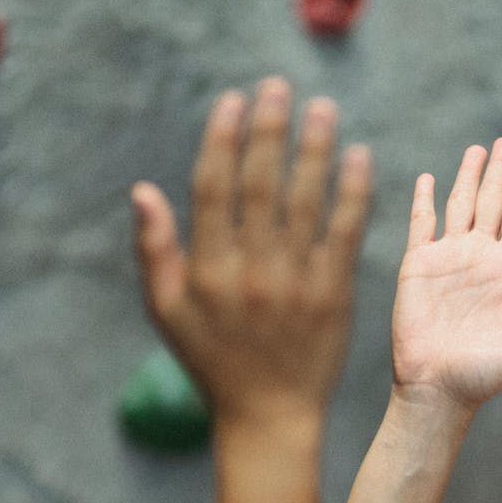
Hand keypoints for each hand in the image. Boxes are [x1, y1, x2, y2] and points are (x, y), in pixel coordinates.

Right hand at [132, 78, 372, 432]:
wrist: (269, 416)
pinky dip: (353, 194)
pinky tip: (358, 156)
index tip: (233, 101)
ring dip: (314, 150)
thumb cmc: (212, 360)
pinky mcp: (335, 295)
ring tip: (323, 108)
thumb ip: (154, 250)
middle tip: (279, 86)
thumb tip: (142, 190)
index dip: (222, 140)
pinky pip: (345, 234)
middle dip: (270, 130)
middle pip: (261, 186)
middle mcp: (251, 272)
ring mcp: (296, 283)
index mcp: (207, 270)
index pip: (214, 190)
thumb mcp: (167, 311)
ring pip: (306, 202)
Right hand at [393, 138, 501, 410]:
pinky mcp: (417, 266)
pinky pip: (421, 223)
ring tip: (477, 150)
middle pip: (492, 203)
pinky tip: (429, 178)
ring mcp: (448, 260)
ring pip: (460, 206)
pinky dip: (425, 200)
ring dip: (468, 177)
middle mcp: (479, 259)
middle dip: (499, 173)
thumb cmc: (487, 374)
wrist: (439, 389)